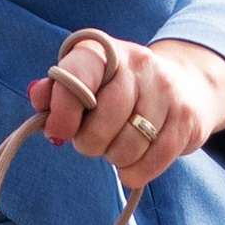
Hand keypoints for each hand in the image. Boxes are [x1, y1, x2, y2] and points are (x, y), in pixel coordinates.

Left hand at [27, 34, 224, 186]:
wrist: (186, 85)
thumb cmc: (122, 90)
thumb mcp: (88, 82)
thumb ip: (57, 91)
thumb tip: (37, 96)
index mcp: (105, 51)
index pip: (77, 77)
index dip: (63, 110)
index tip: (58, 132)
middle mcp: (138, 63)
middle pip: (105, 118)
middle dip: (91, 142)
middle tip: (93, 142)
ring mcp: (166, 89)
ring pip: (130, 144)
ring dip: (116, 158)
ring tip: (116, 148)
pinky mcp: (186, 117)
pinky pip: (155, 160)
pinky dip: (136, 173)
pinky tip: (130, 168)